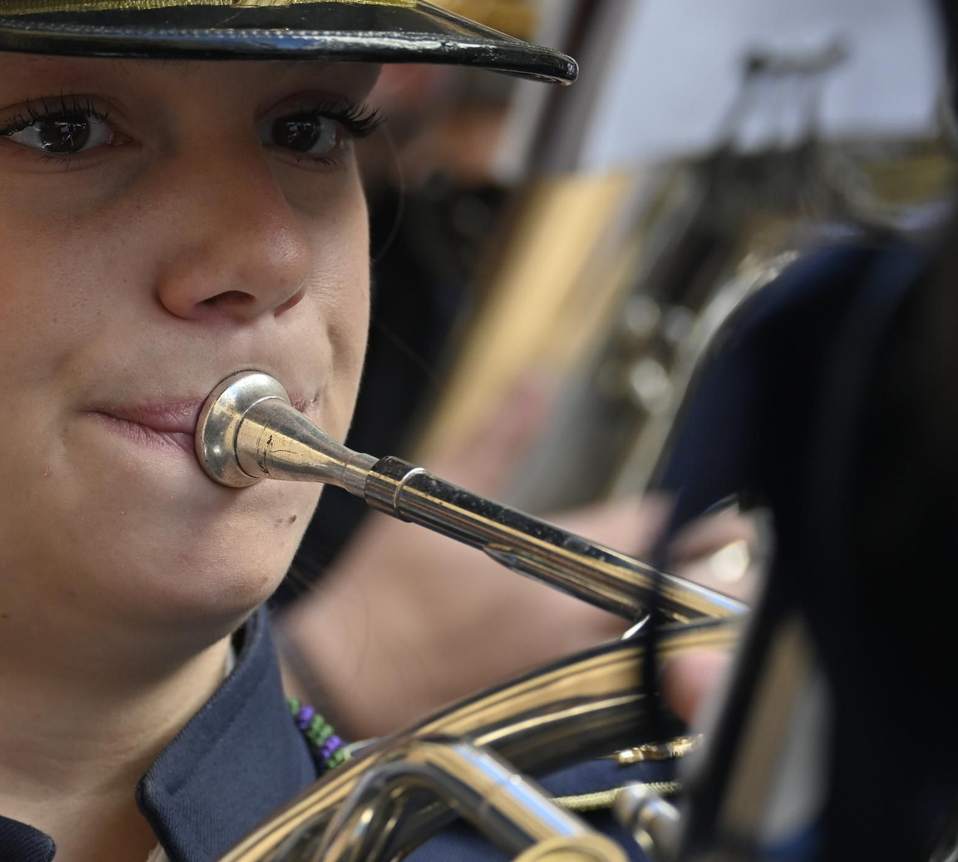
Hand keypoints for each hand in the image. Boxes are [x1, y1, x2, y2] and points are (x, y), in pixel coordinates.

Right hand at [275, 377, 759, 738]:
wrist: (346, 684)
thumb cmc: (387, 592)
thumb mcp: (437, 491)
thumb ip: (501, 436)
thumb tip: (538, 380)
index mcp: (563, 554)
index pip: (668, 525)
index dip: (708, 513)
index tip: (732, 506)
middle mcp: (591, 616)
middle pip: (701, 594)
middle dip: (731, 574)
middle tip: (745, 559)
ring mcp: (588, 670)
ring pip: (685, 646)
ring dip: (708, 623)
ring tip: (720, 608)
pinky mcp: (573, 711)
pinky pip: (649, 689)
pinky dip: (671, 669)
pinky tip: (675, 661)